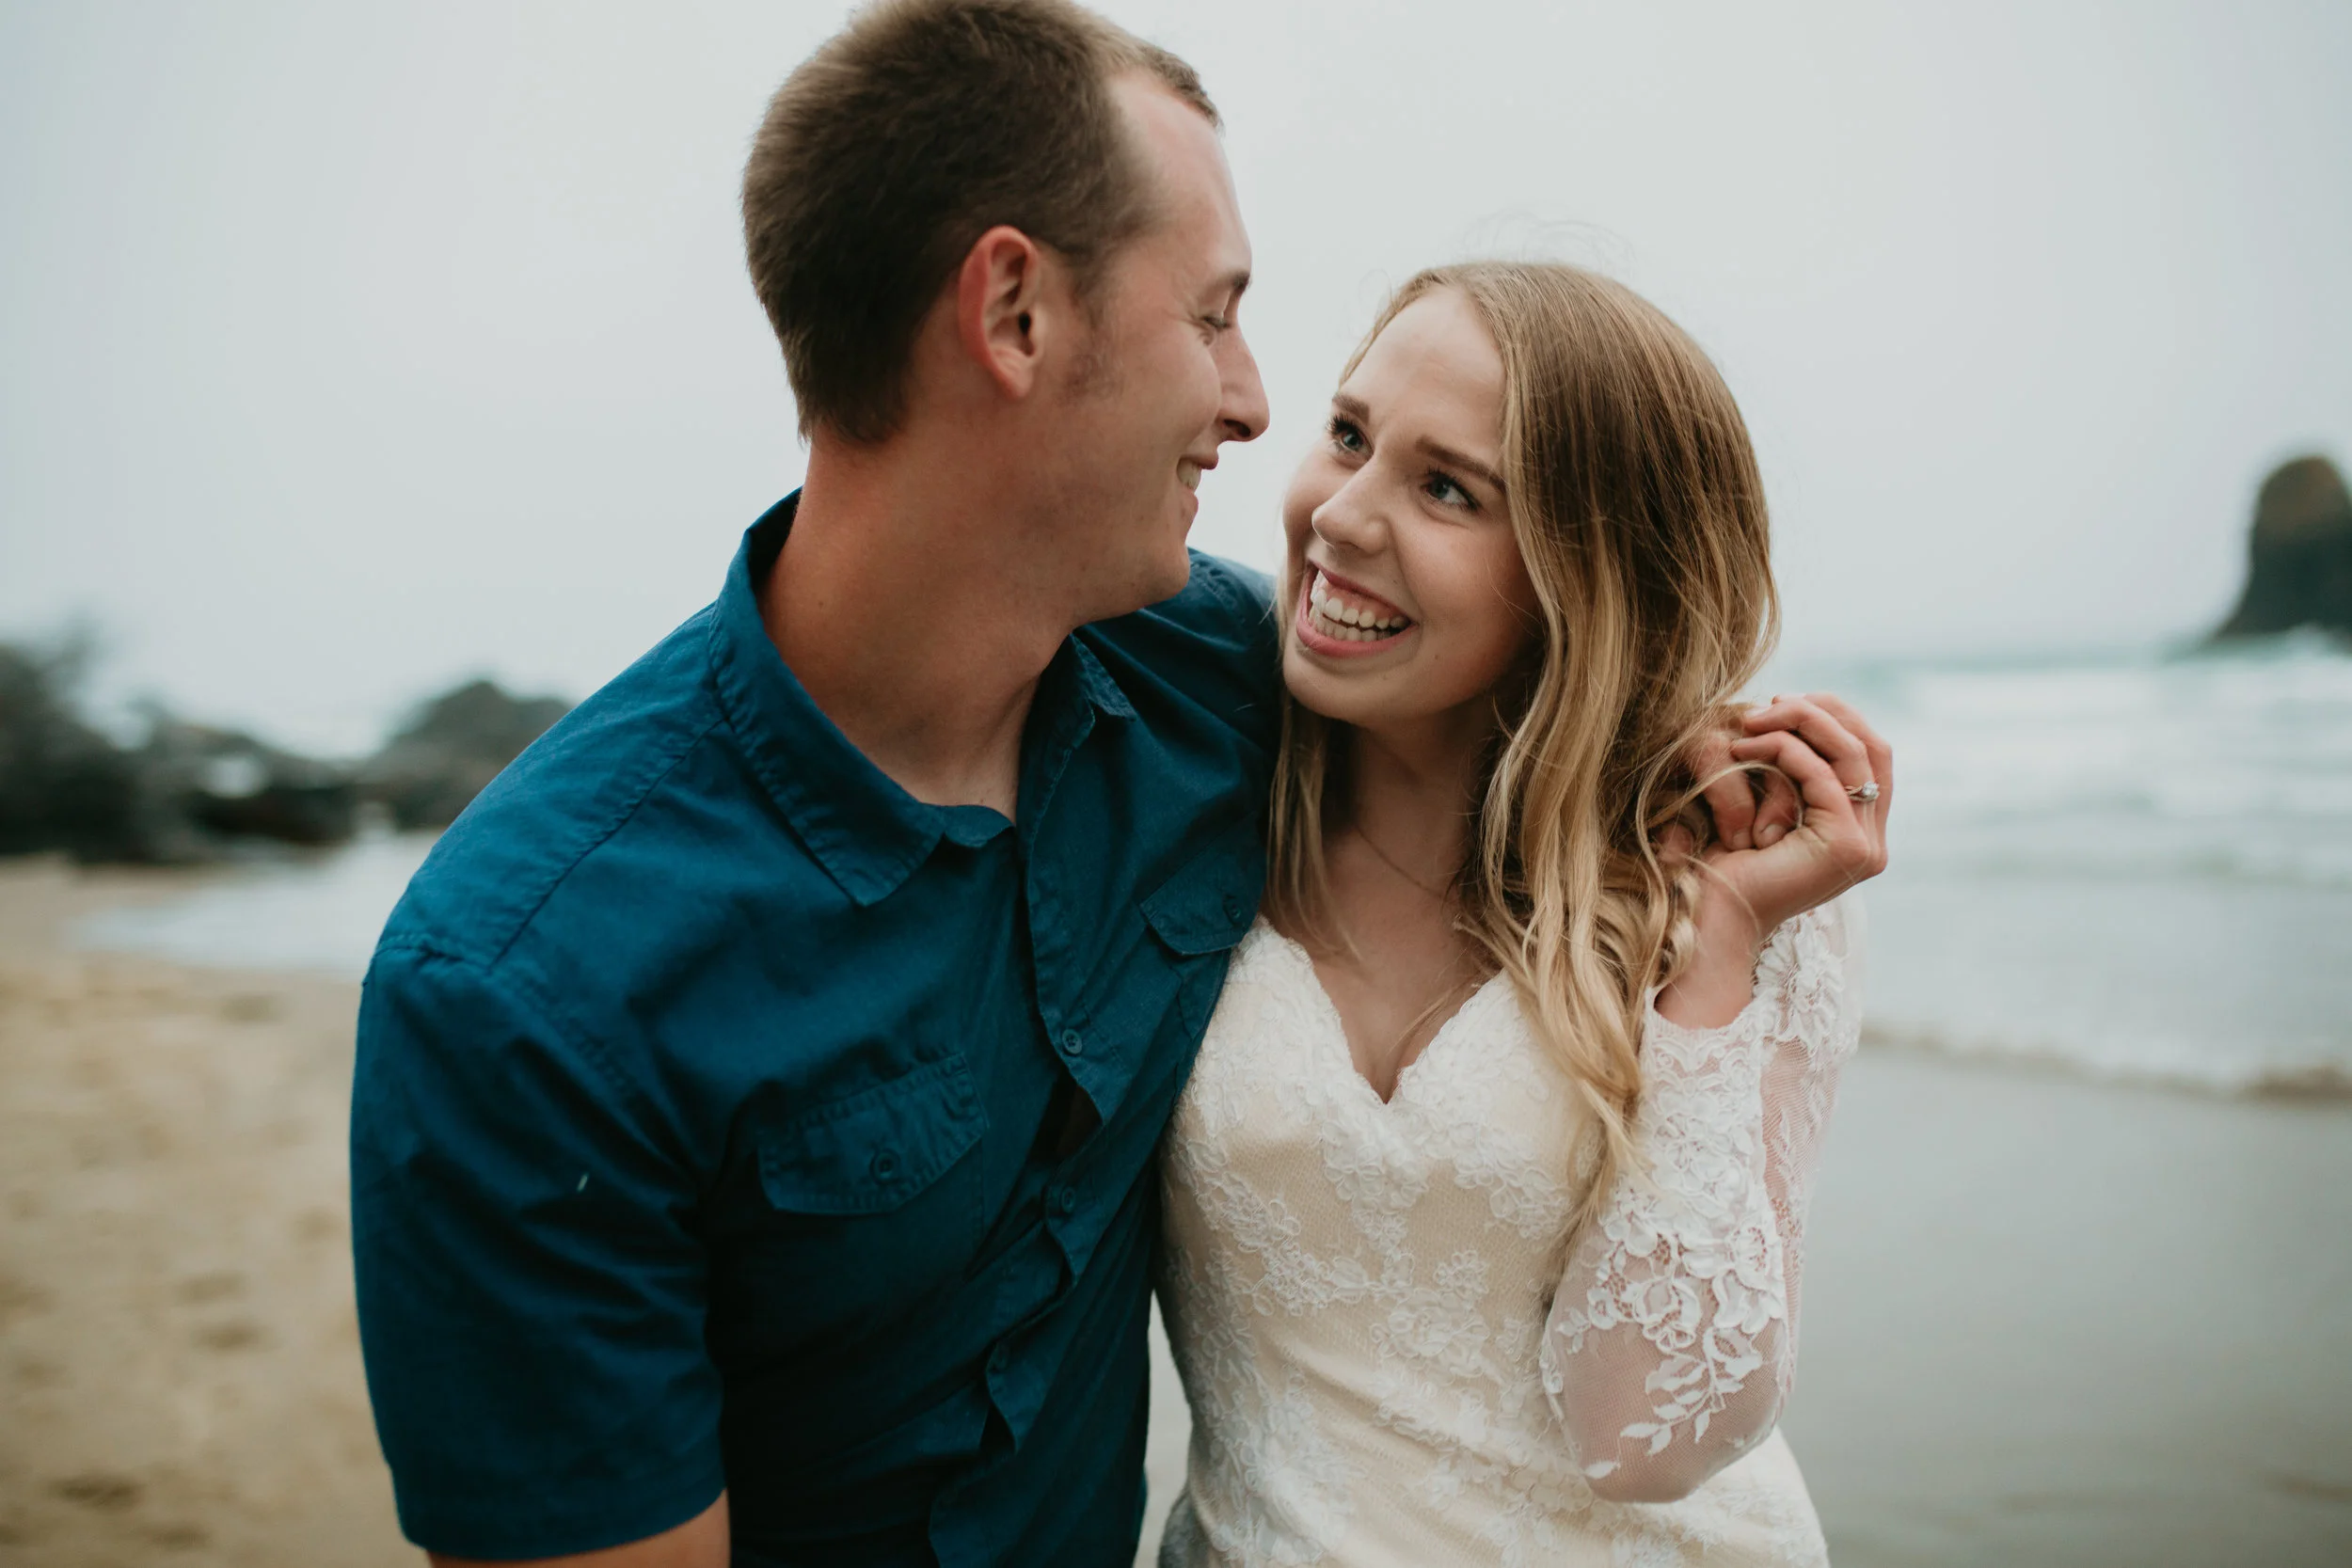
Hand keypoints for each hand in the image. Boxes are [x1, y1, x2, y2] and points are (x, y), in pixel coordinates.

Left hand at [1705, 691, 1892, 946]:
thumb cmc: (1723, 862)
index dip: (1835, 716)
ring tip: (1752, 718)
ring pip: (1852, 753)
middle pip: (1873, 746)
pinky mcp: (1846, 848)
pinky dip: (1784, 751)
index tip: (1784, 700)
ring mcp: (1866, 848)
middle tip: (1773, 700)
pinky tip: (1744, 746)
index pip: (1871, 753)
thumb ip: (1796, 768)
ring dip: (1801, 723)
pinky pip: (1822, 777)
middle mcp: (1872, 842)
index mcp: (1861, 832)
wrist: (1708, 916)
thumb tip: (1804, 709)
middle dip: (1824, 712)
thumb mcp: (1767, 800)